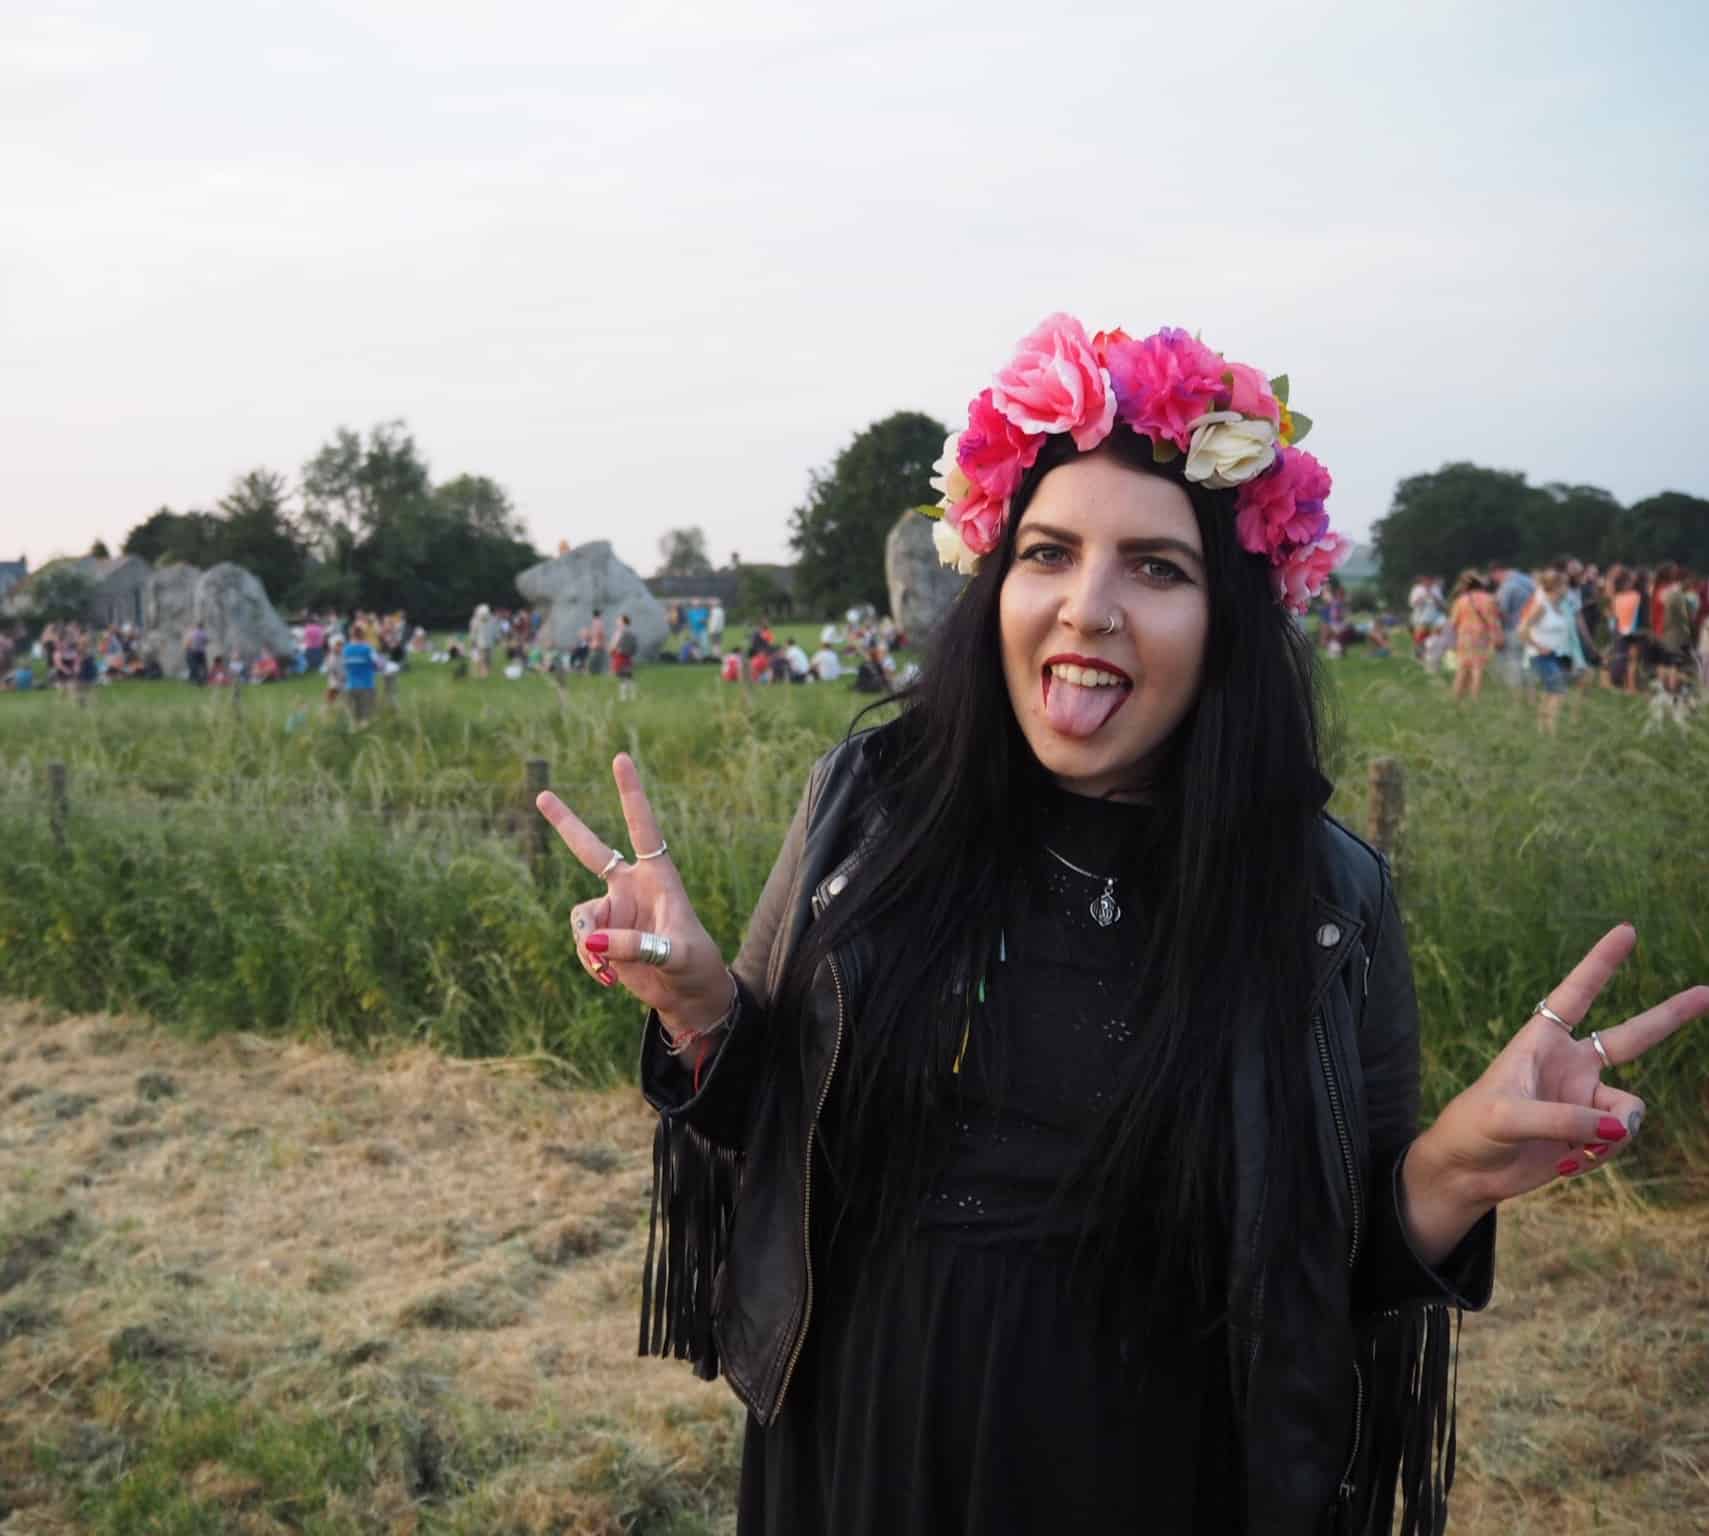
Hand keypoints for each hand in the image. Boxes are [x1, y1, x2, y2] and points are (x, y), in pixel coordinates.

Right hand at [536, 753, 732, 1040]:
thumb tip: (593, 941)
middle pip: (591, 849)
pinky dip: (589, 959)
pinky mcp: (604, 935)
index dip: (631, 794)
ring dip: (589, 943)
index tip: (621, 758)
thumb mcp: (675, 955)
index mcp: (659, 877)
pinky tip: (607, 978)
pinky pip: (583, 941)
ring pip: (582, 916)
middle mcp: (632, 887)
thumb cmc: (695, 966)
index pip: (643, 828)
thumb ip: (638, 947)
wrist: (688, 994)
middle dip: (565, 824)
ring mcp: (615, 910)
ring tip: (608, 969)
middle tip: (541, 796)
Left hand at [1414, 924, 1708, 1218]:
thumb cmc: (1473, 1129)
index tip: (1627, 930)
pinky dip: (1601, 1156)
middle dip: (1670, 1015)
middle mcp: (1569, 1065)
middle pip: (1631, 1036)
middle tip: (1707, 992)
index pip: (1575, 994)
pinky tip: (1566, 1165)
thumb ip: (1562, 1118)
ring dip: (1613, 1133)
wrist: (1467, 1171)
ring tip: (1573, 1150)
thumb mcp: (1505, 1116)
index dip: (1601, 962)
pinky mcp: (1591, 1134)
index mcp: (1540, 1042)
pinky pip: (1618, 1140)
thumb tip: (1618, 1128)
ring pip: (1628, 1111)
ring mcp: (1583, 1099)